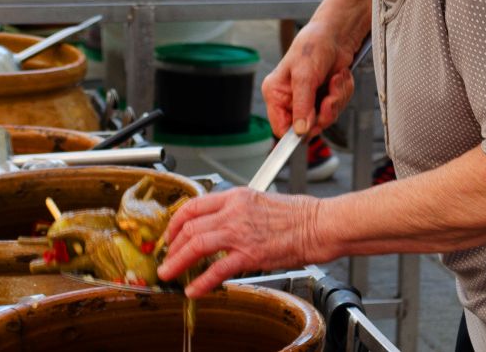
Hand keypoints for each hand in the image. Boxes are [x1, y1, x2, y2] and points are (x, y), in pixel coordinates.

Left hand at [158, 188, 321, 296]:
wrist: (319, 224)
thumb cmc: (298, 215)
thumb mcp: (260, 201)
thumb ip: (237, 211)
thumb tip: (220, 224)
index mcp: (236, 196)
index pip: (193, 205)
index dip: (176, 222)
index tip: (170, 234)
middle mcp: (234, 211)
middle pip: (190, 226)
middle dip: (172, 245)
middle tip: (166, 258)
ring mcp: (241, 232)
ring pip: (196, 244)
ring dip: (178, 261)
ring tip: (169, 273)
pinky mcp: (250, 253)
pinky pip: (217, 269)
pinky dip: (201, 281)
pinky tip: (193, 289)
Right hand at [261, 20, 359, 136]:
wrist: (337, 34)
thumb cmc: (313, 46)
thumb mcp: (305, 76)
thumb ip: (302, 105)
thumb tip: (300, 131)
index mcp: (276, 93)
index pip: (280, 128)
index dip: (296, 132)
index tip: (312, 126)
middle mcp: (290, 99)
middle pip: (307, 127)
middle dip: (324, 112)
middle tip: (329, 97)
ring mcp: (309, 99)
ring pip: (325, 118)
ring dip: (336, 100)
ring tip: (335, 80)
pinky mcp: (324, 96)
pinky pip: (337, 108)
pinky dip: (342, 93)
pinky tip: (339, 78)